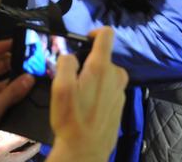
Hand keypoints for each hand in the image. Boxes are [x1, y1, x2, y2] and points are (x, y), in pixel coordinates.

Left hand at [0, 39, 34, 161]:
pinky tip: (34, 93)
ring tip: (39, 74)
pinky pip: (8, 96)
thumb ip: (12, 92)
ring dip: (19, 78)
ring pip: (5, 81)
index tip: (15, 44)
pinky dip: (19, 94)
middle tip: (36, 59)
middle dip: (14, 61)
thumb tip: (30, 77)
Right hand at [49, 27, 128, 161]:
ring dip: (94, 80)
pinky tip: (87, 108)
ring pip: (106, 75)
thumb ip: (66, 63)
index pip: (106, 34)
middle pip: (103, 58)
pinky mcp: (120, 104)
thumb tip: (71, 56)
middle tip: (73, 80)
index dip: (94, 32)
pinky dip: (99, 92)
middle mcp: (116, 76)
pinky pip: (109, 89)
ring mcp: (121, 91)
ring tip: (79, 97)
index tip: (84, 40)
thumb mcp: (60, 87)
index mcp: (102, 67)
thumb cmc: (71, 118)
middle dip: (89, 64)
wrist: (86, 149)